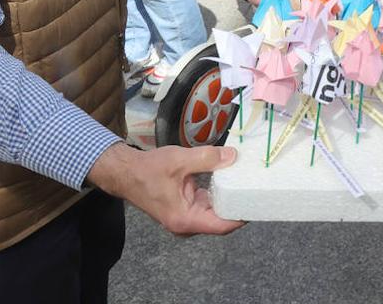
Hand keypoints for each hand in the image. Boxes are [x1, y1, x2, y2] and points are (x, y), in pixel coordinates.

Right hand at [88, 142, 243, 235]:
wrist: (125, 173)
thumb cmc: (148, 170)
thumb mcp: (180, 160)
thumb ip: (208, 158)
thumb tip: (233, 156)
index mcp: (185, 219)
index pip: (222, 226)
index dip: (241, 217)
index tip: (257, 203)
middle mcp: (186, 224)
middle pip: (220, 220)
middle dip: (238, 205)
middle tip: (257, 188)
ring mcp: (185, 217)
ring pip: (214, 212)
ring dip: (228, 198)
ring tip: (247, 183)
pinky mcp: (184, 208)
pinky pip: (206, 204)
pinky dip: (217, 194)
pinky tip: (229, 180)